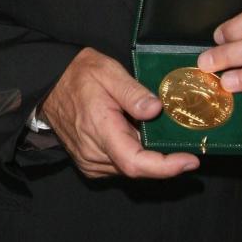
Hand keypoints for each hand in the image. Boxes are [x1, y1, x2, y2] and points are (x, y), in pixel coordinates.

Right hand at [41, 48, 200, 179]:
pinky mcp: (89, 163)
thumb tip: (156, 109)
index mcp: (99, 130)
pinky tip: (139, 136)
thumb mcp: (108, 71)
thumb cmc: (79, 75)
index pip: (135, 162)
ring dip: (149, 157)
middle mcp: (93, 153)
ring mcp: (89, 161)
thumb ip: (133, 92)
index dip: (166, 167)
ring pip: (130, 169)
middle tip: (185, 142)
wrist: (50, 83)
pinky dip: (134, 155)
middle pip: (137, 169)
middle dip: (164, 160)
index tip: (190, 161)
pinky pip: (119, 166)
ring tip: (159, 134)